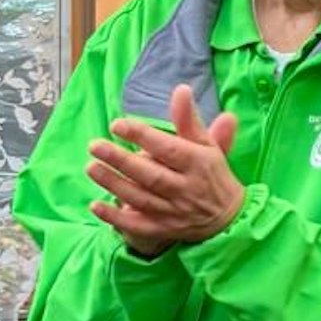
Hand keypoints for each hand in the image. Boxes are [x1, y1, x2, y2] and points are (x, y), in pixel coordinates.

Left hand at [86, 85, 244, 248]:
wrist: (228, 217)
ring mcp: (175, 212)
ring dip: (114, 184)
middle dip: (121, 160)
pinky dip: (116, 218)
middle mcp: (187, 188)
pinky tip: (95, 206)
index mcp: (199, 163)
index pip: (169, 148)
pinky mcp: (164, 230)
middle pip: (150, 175)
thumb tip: (181, 89)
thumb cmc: (212, 173)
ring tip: (91, 167)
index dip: (143, 136)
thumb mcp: (206, 144)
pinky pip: (138, 226)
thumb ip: (189, 120)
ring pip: (140, 198)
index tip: (118, 124)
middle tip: (94, 145)